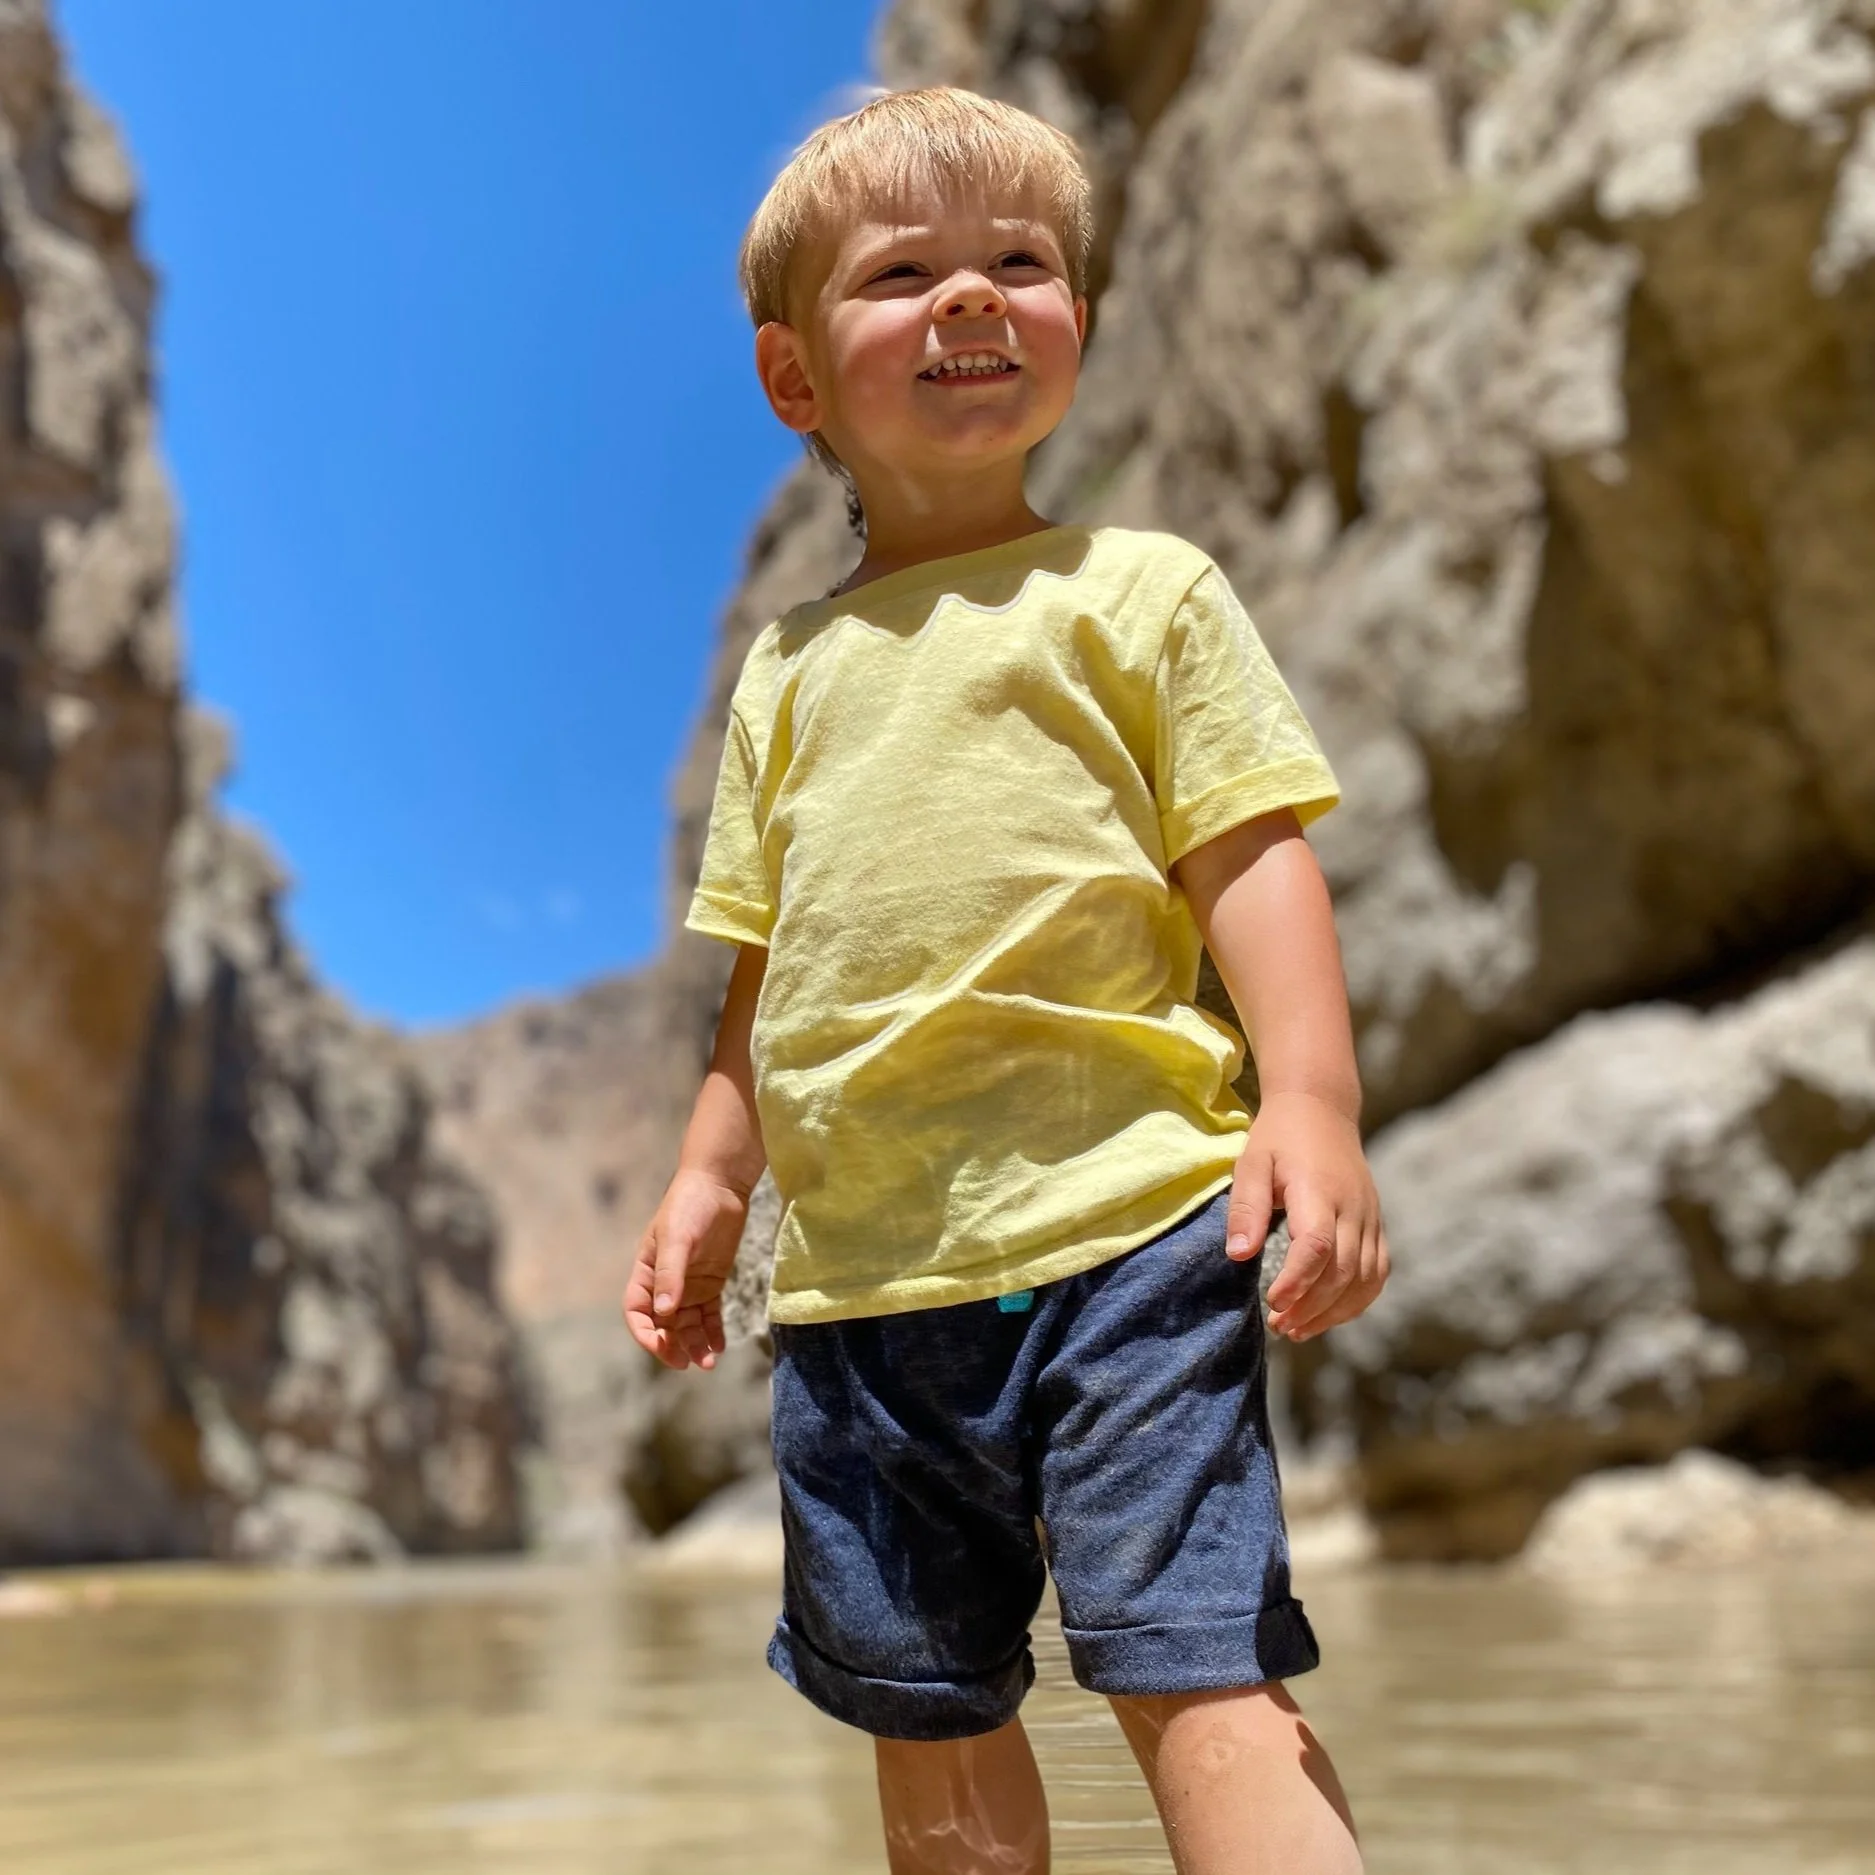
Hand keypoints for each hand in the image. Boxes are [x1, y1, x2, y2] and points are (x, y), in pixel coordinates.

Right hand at [622, 1168, 748, 1369]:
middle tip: (689, 1363)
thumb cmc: (689, 1206)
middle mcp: (665, 1284)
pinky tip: (720, 1346)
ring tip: (709, 1362)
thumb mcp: (676, 1238)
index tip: (660, 1347)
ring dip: (695, 1344)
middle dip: (673, 1346)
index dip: (645, 1333)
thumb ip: (671, 1274)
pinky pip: (710, 1315)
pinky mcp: (712, 1283)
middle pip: (664, 1325)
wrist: (720, 1186)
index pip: (638, 1312)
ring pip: (688, 1324)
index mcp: (646, 1273)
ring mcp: (689, 1285)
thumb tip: (665, 1311)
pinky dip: (713, 1331)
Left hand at [1224, 1091, 1388, 1342]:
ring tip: (1297, 1329)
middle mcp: (1353, 1208)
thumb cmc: (1279, 1138)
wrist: (1322, 1110)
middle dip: (1311, 1306)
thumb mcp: (1252, 1163)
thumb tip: (1238, 1255)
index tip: (1273, 1303)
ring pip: (1365, 1278)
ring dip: (1333, 1312)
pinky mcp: (1376, 1225)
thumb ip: (1246, 1207)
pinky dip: (1356, 1301)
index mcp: (1319, 1191)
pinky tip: (1327, 1315)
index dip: (1298, 1282)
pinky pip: (1377, 1272)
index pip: (1318, 1247)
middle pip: (1343, 1271)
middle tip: (1278, 1326)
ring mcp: (1370, 1217)